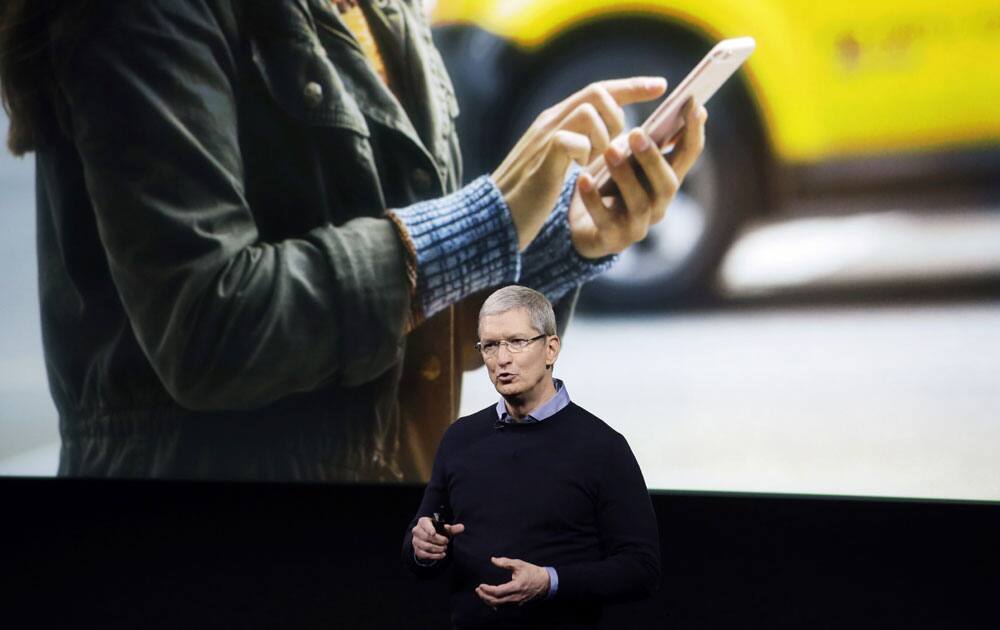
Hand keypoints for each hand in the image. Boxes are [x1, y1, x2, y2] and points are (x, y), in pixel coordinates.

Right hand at [412, 516, 464, 561]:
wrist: (427, 539)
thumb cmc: (436, 531)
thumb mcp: (444, 528)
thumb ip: (452, 528)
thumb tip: (462, 527)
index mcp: (423, 522)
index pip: (425, 524)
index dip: (429, 529)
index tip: (433, 533)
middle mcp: (417, 531)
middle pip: (427, 537)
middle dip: (438, 541)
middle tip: (446, 542)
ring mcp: (415, 541)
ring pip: (426, 546)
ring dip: (437, 548)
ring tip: (445, 548)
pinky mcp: (417, 550)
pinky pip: (425, 554)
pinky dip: (434, 556)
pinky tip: (442, 555)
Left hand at [475, 556, 550, 607]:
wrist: (545, 582)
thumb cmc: (532, 572)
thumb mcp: (519, 564)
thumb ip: (505, 562)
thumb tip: (493, 560)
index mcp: (515, 587)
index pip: (497, 592)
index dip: (487, 590)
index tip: (481, 585)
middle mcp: (515, 597)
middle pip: (496, 601)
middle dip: (484, 596)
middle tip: (478, 590)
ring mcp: (516, 602)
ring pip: (499, 606)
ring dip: (489, 601)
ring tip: (482, 594)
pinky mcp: (518, 604)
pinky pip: (504, 606)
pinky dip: (496, 604)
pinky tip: (491, 599)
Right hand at [492, 77, 667, 249]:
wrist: (494, 218)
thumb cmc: (527, 195)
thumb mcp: (556, 162)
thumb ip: (578, 145)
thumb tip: (610, 141)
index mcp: (556, 121)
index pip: (598, 90)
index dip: (631, 86)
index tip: (661, 86)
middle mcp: (550, 122)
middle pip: (597, 92)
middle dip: (617, 116)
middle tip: (612, 147)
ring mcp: (545, 138)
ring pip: (588, 111)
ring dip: (602, 137)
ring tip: (593, 163)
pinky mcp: (543, 160)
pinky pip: (572, 140)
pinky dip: (584, 154)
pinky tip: (578, 172)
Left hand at [569, 98, 707, 259]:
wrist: (583, 228)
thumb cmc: (611, 186)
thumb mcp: (630, 159)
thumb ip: (648, 138)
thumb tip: (673, 99)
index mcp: (665, 180)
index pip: (688, 156)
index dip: (694, 133)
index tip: (695, 106)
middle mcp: (658, 204)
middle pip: (667, 184)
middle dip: (653, 158)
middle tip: (635, 132)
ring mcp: (637, 225)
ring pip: (639, 203)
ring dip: (625, 175)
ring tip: (608, 150)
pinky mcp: (613, 239)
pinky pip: (604, 219)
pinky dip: (594, 199)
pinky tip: (584, 179)